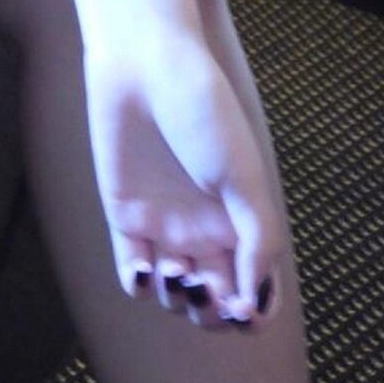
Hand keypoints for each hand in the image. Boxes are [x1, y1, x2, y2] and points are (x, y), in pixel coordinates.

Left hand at [83, 22, 289, 328]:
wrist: (146, 68)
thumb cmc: (204, 113)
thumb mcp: (245, 177)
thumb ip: (257, 239)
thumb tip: (253, 302)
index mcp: (245, 222)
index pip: (254, 289)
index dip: (251, 312)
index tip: (243, 311)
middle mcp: (207, 230)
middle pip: (213, 302)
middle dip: (213, 314)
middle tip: (207, 293)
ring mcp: (165, 225)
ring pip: (175, 295)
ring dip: (178, 300)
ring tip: (177, 272)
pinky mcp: (126, 216)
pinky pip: (133, 271)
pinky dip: (141, 285)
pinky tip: (148, 272)